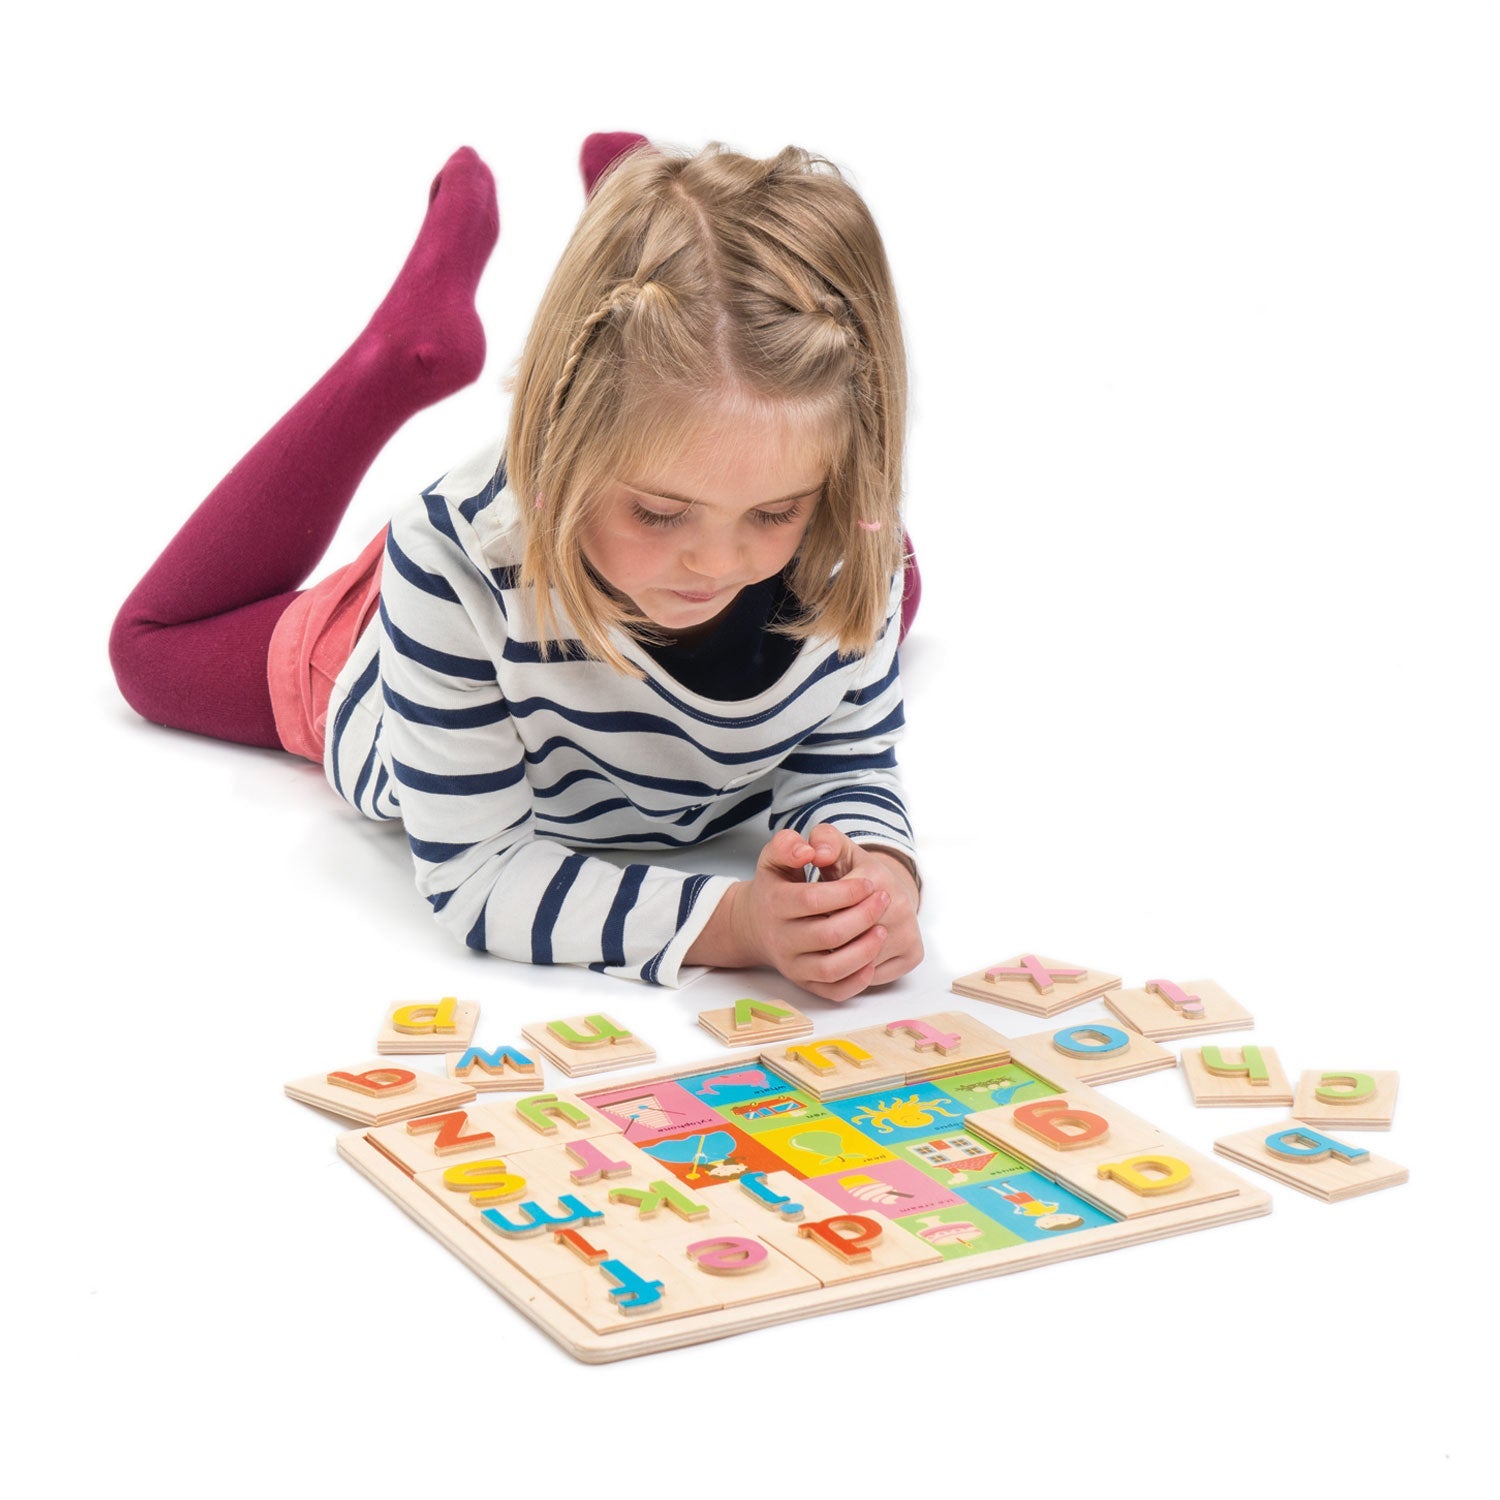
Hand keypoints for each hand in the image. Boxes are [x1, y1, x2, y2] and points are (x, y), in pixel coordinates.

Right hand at [686, 829, 889, 1001]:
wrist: (757, 924)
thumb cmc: (777, 886)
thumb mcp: (775, 857)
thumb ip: (788, 844)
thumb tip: (811, 850)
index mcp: (774, 904)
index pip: (813, 899)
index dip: (847, 891)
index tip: (870, 881)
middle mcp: (781, 939)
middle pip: (828, 934)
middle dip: (864, 916)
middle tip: (885, 898)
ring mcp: (793, 966)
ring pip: (832, 969)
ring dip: (865, 950)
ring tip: (884, 929)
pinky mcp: (806, 984)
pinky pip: (835, 991)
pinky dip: (858, 980)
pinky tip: (873, 959)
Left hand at [804, 824, 922, 986]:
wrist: (883, 892)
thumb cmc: (850, 872)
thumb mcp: (833, 847)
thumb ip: (820, 842)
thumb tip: (815, 853)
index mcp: (878, 877)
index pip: (832, 906)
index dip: (814, 912)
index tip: (807, 908)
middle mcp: (901, 906)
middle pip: (846, 936)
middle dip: (823, 936)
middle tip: (812, 929)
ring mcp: (909, 933)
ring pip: (860, 960)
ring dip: (838, 957)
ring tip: (825, 943)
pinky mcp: (913, 955)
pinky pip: (873, 976)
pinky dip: (856, 971)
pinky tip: (846, 955)